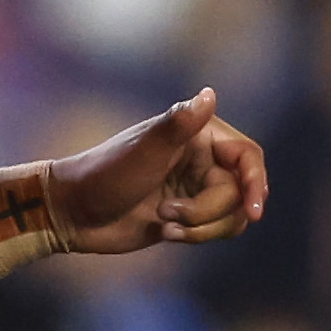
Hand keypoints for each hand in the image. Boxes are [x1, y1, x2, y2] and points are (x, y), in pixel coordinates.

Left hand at [51, 89, 264, 254]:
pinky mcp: (188, 214)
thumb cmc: (106, 174)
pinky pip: (214, 230)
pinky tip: (164, 232)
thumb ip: (179, 123)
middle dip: (209, 212)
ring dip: (202, 227)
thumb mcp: (145, 150)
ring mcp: (196, 188)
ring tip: (166, 224)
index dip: (256, 183)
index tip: (253, 212)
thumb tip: (209, 94)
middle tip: (170, 214)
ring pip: (231, 215)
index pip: (247, 156)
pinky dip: (195, 236)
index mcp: (199, 134)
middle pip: (240, 192)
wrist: (74, 211)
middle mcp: (202, 159)